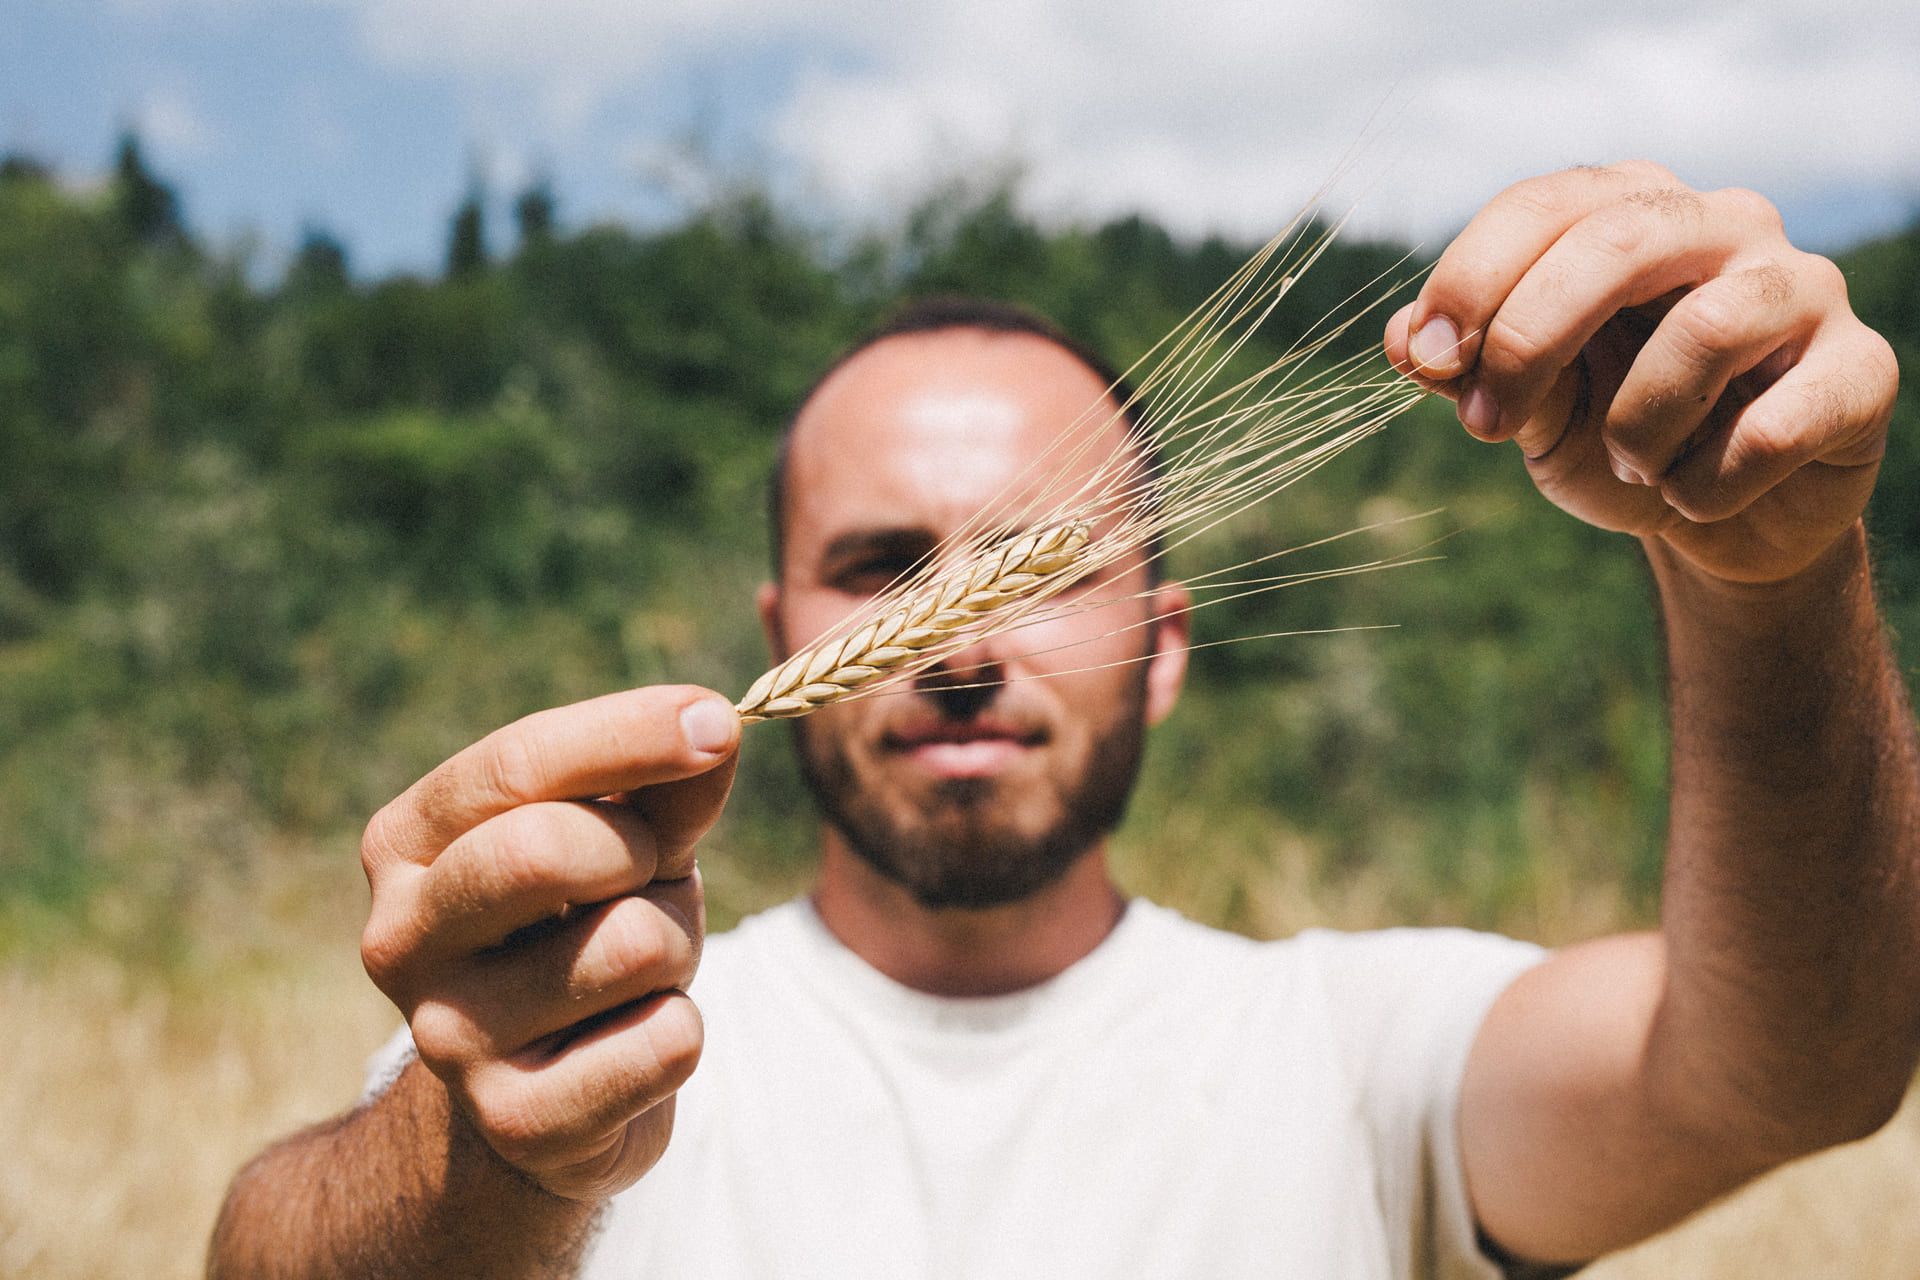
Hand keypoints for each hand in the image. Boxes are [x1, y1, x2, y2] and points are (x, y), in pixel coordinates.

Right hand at [358, 685, 739, 1200]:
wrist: (543, 1098)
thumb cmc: (583, 928)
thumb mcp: (622, 842)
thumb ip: (664, 786)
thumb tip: (714, 728)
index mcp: (406, 843)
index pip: (517, 762)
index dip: (629, 734)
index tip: (717, 721)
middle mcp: (400, 939)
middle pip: (543, 848)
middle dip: (640, 853)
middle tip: (648, 878)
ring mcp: (448, 1039)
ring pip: (632, 946)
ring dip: (676, 945)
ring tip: (638, 971)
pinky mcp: (516, 1122)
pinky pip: (664, 1042)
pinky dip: (681, 1030)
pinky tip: (631, 1043)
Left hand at [1384, 160, 1898, 585]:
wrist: (1716, 517)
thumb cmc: (1612, 437)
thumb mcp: (1526, 406)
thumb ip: (1465, 367)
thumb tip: (1401, 339)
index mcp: (1633, 212)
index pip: (1544, 204)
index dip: (1473, 277)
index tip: (1428, 359)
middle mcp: (1727, 225)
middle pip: (1622, 241)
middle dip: (1532, 338)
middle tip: (1486, 425)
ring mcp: (1805, 289)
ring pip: (1709, 332)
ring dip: (1636, 425)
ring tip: (1628, 465)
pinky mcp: (1861, 369)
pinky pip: (1773, 425)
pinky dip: (1708, 481)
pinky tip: (1693, 495)